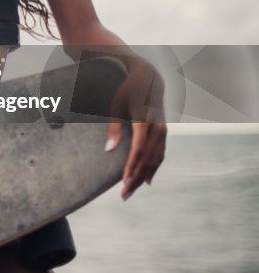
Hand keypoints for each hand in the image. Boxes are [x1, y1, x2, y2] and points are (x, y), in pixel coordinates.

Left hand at [106, 60, 166, 199]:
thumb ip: (113, 128)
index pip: (138, 151)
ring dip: (145, 176)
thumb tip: (109, 150)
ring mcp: (163, 130)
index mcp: (144, 122)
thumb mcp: (115, 105)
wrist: (147, 77)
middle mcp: (157, 129)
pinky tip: (147, 179)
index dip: (132, 168)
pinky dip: (154, 167)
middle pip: (148, 160)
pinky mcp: (163, 131)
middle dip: (136, 178)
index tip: (123, 183)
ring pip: (156, 159)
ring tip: (131, 190)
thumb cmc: (125, 89)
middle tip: (124, 195)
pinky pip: (160, 153)